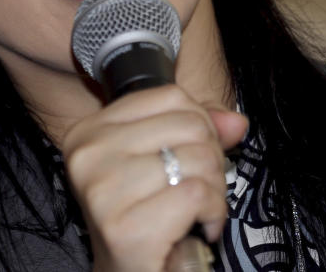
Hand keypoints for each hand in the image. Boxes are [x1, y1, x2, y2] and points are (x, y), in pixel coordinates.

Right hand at [62, 85, 247, 271]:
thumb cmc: (141, 218)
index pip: (171, 96)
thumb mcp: (160, 163)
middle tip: (199, 188)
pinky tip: (200, 226)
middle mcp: (89, 156)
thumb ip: (198, 133)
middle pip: (191, 126)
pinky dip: (213, 212)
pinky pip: (198, 194)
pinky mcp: (125, 228)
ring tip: (197, 209)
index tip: (192, 155)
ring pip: (200, 159)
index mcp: (90, 131)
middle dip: (211, 158)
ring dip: (214, 189)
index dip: (200, 124)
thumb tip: (236, 121)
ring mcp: (103, 191)